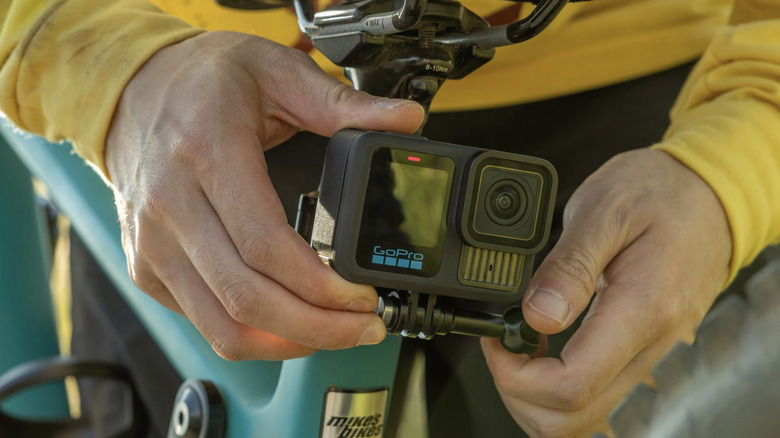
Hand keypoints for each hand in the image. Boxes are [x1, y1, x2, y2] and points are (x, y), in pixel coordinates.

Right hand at [105, 31, 423, 359]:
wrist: (131, 89)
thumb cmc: (200, 80)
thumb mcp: (277, 72)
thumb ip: (344, 103)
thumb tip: (405, 119)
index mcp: (206, 153)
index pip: (265, 246)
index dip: (320, 286)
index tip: (362, 296)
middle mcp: (172, 205)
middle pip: (247, 298)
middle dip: (317, 328)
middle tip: (363, 327)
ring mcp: (154, 243)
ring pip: (222, 325)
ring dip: (287, 343)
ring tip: (335, 333)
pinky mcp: (147, 266)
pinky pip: (201, 320)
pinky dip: (252, 335)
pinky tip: (289, 323)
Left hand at [481, 149, 731, 436]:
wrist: (709, 194)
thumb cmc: (659, 193)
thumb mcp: (603, 209)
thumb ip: (569, 266)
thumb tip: (536, 317)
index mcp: (641, 310)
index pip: (571, 385)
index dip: (516, 375)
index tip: (496, 339)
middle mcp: (651, 344)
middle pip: (572, 418)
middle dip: (519, 393)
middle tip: (501, 345)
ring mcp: (651, 354)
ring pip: (584, 418)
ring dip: (537, 396)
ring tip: (518, 346)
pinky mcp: (644, 351)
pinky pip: (598, 396)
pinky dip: (559, 387)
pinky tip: (544, 349)